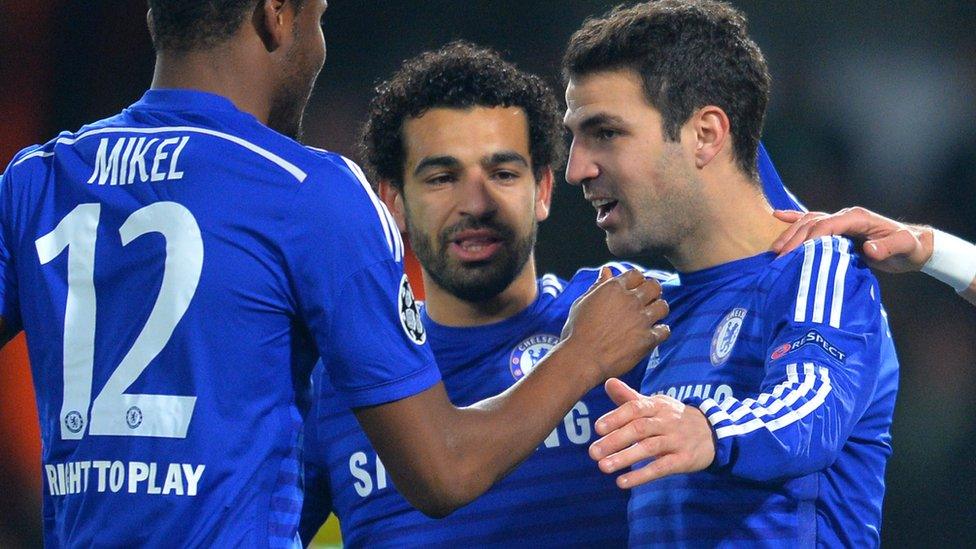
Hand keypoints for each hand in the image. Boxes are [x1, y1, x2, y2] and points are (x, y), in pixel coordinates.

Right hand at [561, 268, 669, 382]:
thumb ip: (598, 286)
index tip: (635, 289)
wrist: (581, 359)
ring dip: (658, 310)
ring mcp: (641, 320)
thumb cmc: (576, 332)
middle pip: (654, 286)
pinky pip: (665, 330)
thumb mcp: (582, 303)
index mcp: (613, 289)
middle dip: (652, 291)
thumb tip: (607, 271)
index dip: (637, 280)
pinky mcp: (647, 339)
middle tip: (647, 301)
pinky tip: (653, 334)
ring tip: (651, 317)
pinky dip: (661, 331)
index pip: (636, 274)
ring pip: (663, 306)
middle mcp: (630, 301)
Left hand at [589, 378, 714, 488]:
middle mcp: (667, 421)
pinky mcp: (684, 460)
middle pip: (639, 429)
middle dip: (615, 441)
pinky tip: (622, 482)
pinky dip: (641, 475)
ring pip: (649, 448)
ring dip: (625, 458)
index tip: (597, 428)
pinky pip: (661, 468)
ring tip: (603, 467)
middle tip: (593, 453)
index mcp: (657, 406)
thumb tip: (607, 382)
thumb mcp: (655, 405)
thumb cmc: (673, 418)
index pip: (635, 408)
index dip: (616, 417)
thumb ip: (630, 397)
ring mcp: (676, 440)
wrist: (713, 432)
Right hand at [772, 207, 932, 273]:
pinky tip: (778, 216)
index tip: (795, 253)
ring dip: (790, 234)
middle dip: (794, 238)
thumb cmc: (910, 248)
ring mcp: (840, 221)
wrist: (914, 247)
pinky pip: (812, 221)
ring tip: (774, 250)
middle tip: (778, 255)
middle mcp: (846, 216)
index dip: (810, 238)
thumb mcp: (906, 247)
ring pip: (808, 222)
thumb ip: (888, 247)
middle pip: (813, 223)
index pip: (828, 225)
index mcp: (858, 218)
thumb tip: (868, 249)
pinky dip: (794, 219)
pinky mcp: (838, 229)